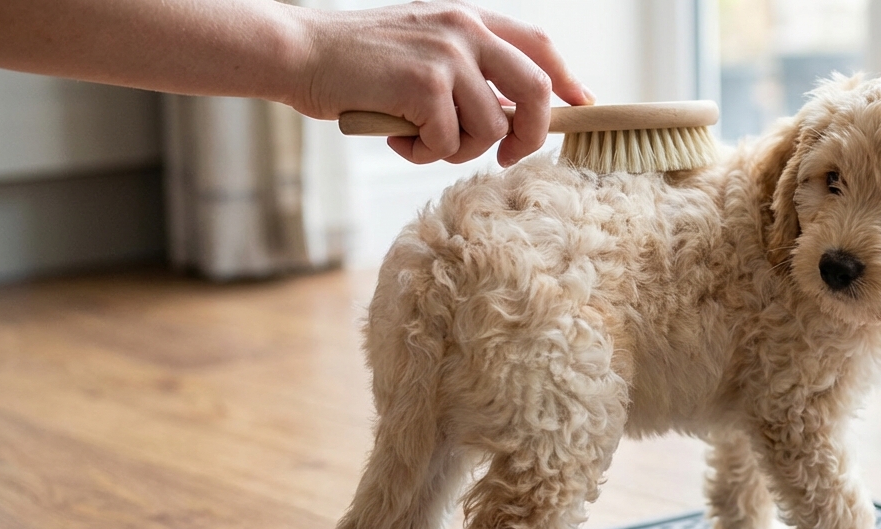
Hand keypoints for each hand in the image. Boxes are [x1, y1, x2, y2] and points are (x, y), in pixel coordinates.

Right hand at [294, 1, 593, 165]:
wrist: (301, 53)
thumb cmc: (357, 62)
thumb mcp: (422, 50)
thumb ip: (466, 70)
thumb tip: (511, 117)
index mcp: (468, 18)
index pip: (538, 45)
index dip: (565, 79)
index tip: (580, 105)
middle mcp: (465, 30)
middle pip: (535, 92)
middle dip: (530, 136)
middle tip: (507, 158)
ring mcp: (447, 56)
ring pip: (491, 129)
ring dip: (457, 150)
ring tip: (420, 139)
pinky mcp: (424, 86)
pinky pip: (449, 142)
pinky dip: (424, 153)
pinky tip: (397, 137)